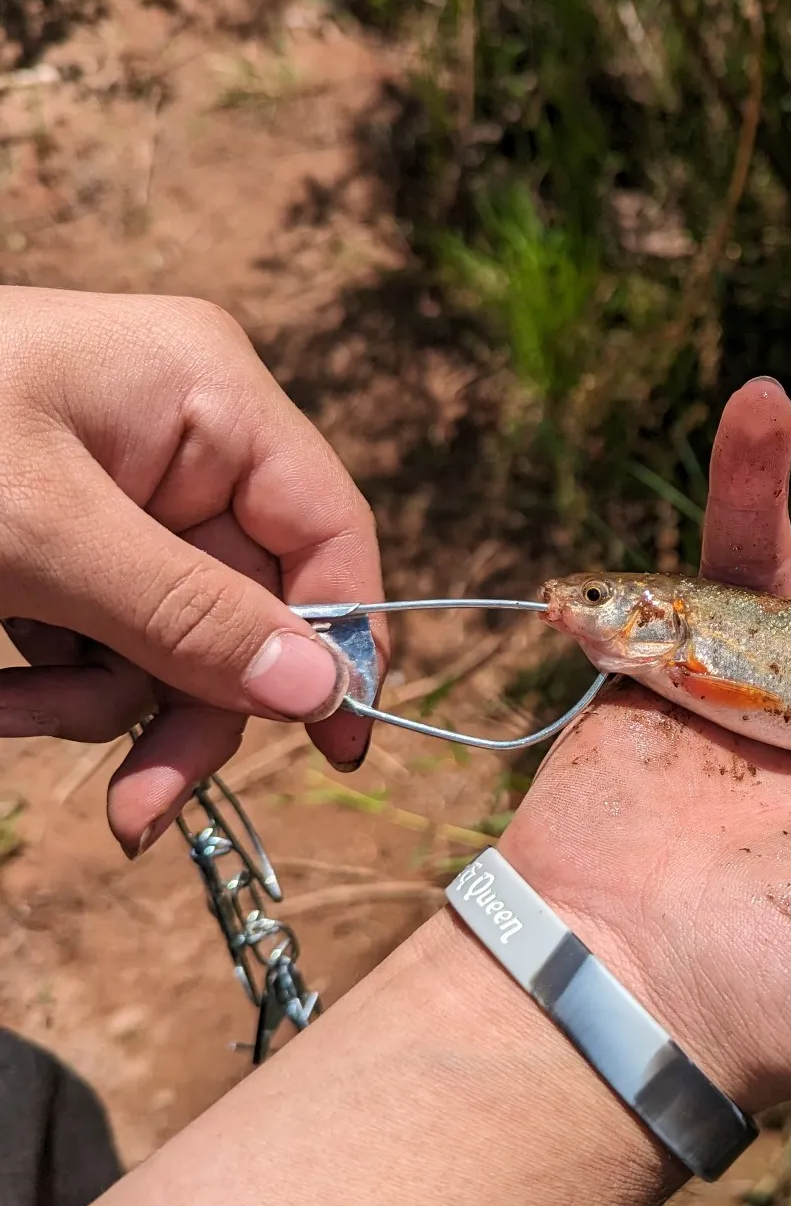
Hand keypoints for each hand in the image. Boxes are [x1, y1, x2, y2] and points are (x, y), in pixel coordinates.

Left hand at [0, 287, 384, 856]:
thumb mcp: (37, 533)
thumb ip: (184, 614)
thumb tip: (325, 694)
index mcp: (210, 396)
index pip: (327, 529)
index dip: (342, 637)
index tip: (336, 747)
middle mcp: (187, 440)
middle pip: (249, 602)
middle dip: (185, 700)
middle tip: (137, 810)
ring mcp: (126, 489)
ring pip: (175, 635)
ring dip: (99, 699)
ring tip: (2, 710)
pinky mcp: (68, 537)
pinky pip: (107, 634)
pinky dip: (53, 680)